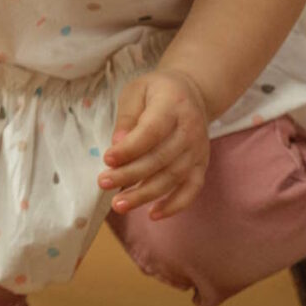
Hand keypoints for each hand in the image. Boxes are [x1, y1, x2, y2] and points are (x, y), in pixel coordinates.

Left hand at [101, 65, 213, 217]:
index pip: (152, 131)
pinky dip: (175, 205)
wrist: (192, 93)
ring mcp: (198, 150)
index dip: (130, 148)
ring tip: (119, 205)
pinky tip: (152, 214)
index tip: (107, 160)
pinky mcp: (201, 165)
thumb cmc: (157, 92)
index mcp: (172, 105)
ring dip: (145, 194)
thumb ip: (127, 116)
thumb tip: (117, 144)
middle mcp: (190, 129)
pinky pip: (191, 189)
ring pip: (172, 177)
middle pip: (160, 158)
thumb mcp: (136, 91)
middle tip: (103, 183)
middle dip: (130, 174)